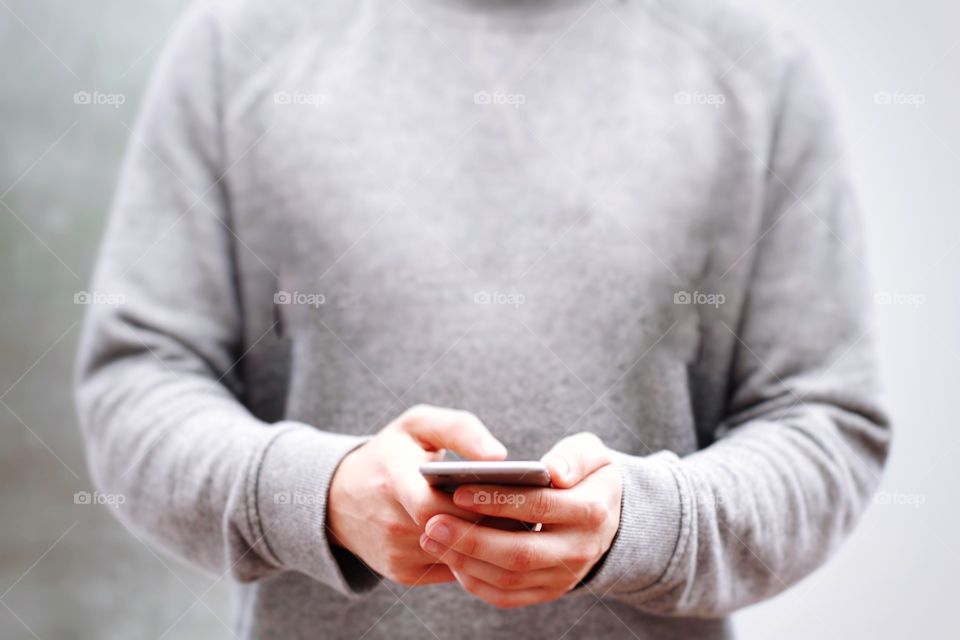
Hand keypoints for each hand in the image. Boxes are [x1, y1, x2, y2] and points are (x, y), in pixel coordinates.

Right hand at [327, 404, 506, 585]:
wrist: (338, 498)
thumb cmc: (391, 453)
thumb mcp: (418, 425)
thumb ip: (459, 430)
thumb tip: (500, 456)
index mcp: (392, 480)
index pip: (435, 504)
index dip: (476, 503)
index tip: (513, 493)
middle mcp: (391, 523)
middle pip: (454, 533)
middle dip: (494, 524)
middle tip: (532, 511)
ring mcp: (395, 553)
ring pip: (457, 556)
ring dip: (489, 543)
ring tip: (520, 523)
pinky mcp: (402, 573)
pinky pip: (450, 570)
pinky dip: (473, 556)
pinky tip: (494, 539)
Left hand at [418, 432, 621, 607]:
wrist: (606, 516)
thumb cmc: (585, 475)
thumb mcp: (591, 453)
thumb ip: (574, 456)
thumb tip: (554, 471)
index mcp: (591, 511)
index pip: (539, 507)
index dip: (498, 501)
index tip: (459, 492)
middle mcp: (580, 550)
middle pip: (520, 553)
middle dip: (471, 540)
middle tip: (432, 523)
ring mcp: (564, 577)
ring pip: (509, 578)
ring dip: (465, 562)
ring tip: (431, 538)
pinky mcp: (548, 591)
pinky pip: (506, 596)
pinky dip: (474, 581)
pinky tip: (450, 557)